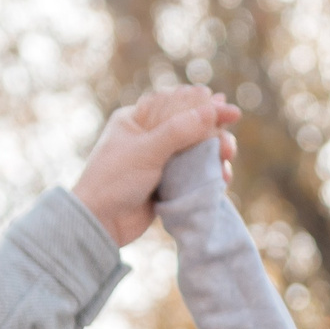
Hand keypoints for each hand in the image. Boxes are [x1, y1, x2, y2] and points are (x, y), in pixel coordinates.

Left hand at [73, 87, 240, 245]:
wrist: (99, 224)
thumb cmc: (114, 181)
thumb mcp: (147, 150)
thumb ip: (181, 130)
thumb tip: (213, 108)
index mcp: (136, 119)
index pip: (176, 104)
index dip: (204, 106)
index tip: (230, 111)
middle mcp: (148, 137)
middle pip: (190, 127)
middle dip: (213, 134)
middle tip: (228, 146)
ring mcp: (158, 162)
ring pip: (196, 151)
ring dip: (214, 155)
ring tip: (226, 162)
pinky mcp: (167, 184)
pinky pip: (194, 174)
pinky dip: (209, 175)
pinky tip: (221, 179)